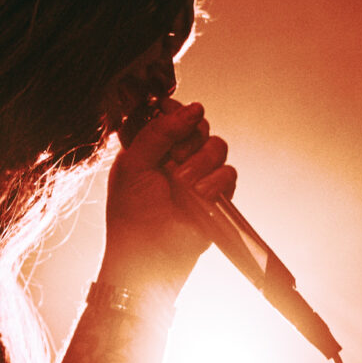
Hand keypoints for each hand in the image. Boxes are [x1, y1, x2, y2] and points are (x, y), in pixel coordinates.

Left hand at [100, 99, 236, 290]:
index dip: (176, 113)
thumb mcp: (134, 165)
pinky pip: (229, 172)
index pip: (171, 114)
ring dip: (202, 162)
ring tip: (183, 184)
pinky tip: (200, 195)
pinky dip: (216, 181)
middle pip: (199, 126)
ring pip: (217, 146)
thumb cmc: (132, 213)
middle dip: (189, 139)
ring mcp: (198, 175)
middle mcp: (176, 157)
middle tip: (174, 159)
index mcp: (151, 147)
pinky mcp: (216, 194)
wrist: (149, 255)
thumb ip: (159, 132)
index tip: (174, 120)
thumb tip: (194, 108)